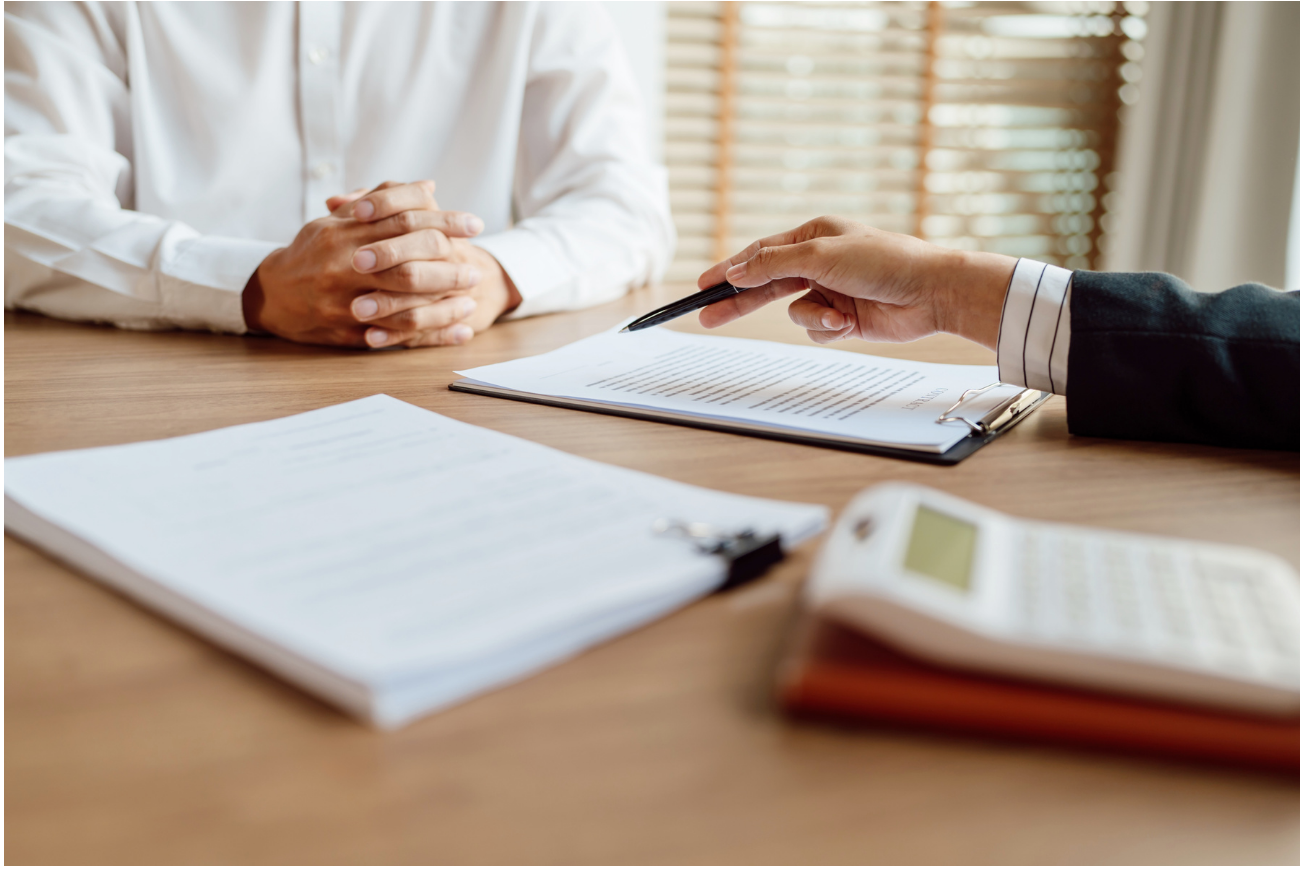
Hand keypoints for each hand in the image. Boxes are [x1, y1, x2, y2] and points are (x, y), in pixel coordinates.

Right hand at [244, 180, 516, 347]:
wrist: (270, 295)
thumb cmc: (311, 252)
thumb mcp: (337, 220)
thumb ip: (381, 203)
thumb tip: (428, 187)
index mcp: (345, 234)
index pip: (403, 222)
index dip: (443, 222)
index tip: (474, 225)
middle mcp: (345, 267)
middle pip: (407, 264)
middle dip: (448, 266)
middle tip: (476, 267)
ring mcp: (346, 302)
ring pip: (404, 304)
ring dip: (444, 304)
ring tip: (471, 299)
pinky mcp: (349, 331)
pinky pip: (398, 336)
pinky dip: (433, 336)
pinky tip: (460, 333)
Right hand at [696, 216, 1016, 349]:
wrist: (931, 293)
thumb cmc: (883, 262)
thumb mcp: (821, 255)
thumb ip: (773, 264)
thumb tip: (736, 270)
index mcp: (812, 235)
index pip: (759, 253)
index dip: (729, 269)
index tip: (701, 285)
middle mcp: (818, 262)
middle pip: (766, 285)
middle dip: (740, 303)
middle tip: (706, 317)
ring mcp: (830, 291)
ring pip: (794, 313)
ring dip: (813, 318)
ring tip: (839, 316)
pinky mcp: (843, 318)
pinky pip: (815, 330)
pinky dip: (829, 329)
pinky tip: (850, 323)